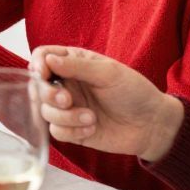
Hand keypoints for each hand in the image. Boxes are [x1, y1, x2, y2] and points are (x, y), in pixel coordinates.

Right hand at [33, 45, 185, 161]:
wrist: (152, 125)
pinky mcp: (72, 130)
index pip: (43, 57)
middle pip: (37, 86)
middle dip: (48, 95)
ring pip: (45, 111)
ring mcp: (68, 108)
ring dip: (65, 116)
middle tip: (67, 100)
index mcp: (74, 63)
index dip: (37, 64)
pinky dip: (72, 130)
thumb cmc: (134, 92)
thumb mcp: (109, 73)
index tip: (42, 73)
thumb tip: (47, 59)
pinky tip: (92, 128)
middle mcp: (67, 84)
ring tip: (90, 117)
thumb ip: (77, 66)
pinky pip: (56, 132)